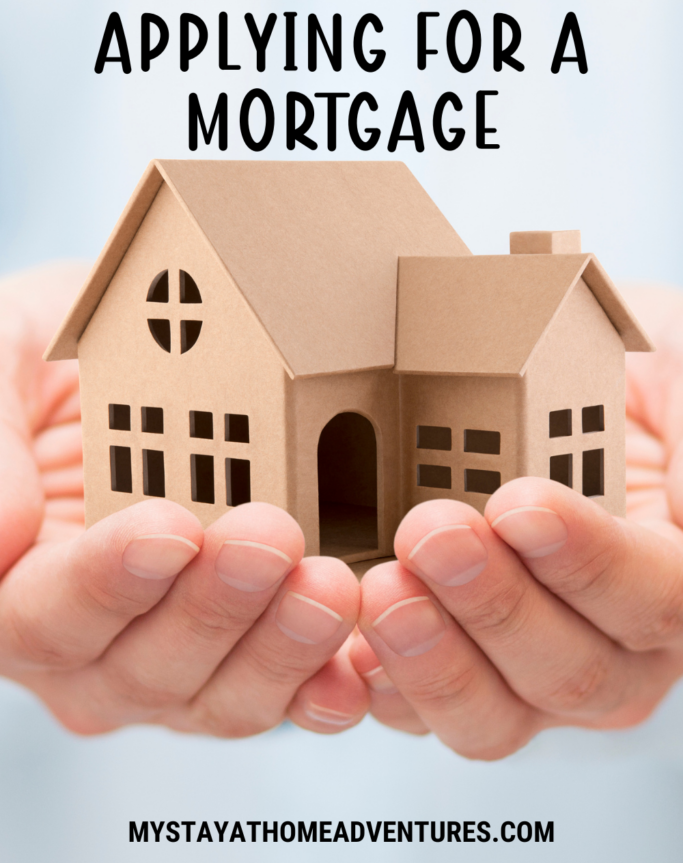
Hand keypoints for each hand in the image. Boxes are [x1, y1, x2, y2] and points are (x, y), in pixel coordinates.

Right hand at [0, 263, 365, 735]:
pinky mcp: (245, 661)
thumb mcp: (1, 357)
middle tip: (272, 537)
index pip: (45, 611)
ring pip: (218, 694)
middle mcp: (86, 651)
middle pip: (141, 666)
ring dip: (280, 647)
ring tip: (332, 584)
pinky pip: (285, 697)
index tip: (170, 528)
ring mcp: (170, 667)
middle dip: (214, 604)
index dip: (108, 578)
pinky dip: (324, 687)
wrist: (128, 371)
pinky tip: (360, 661)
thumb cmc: (54, 365)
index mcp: (15, 588)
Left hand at [349, 286, 682, 756]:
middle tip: (432, 533)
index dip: (589, 561)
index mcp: (672, 578)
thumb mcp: (679, 371)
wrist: (544, 384)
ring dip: (433, 656)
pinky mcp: (452, 667)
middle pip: (572, 672)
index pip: (655, 598)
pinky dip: (379, 684)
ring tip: (384, 587)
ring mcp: (527, 671)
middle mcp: (613, 647)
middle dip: (496, 605)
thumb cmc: (624, 380)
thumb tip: (682, 498)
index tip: (520, 504)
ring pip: (495, 713)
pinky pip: (415, 709)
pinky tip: (346, 641)